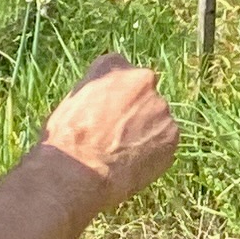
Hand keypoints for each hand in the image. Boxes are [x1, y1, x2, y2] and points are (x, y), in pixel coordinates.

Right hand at [42, 53, 181, 206]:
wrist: (81, 170)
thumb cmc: (67, 139)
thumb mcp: (72, 101)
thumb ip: (96, 92)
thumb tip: (102, 99)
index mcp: (114, 68)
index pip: (120, 73)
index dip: (114, 94)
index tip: (107, 110)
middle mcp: (143, 80)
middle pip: (144, 95)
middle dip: (135, 112)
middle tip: (116, 135)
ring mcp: (161, 108)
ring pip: (156, 119)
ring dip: (146, 133)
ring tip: (122, 154)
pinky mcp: (172, 134)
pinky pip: (165, 142)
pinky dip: (154, 153)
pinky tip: (133, 165)